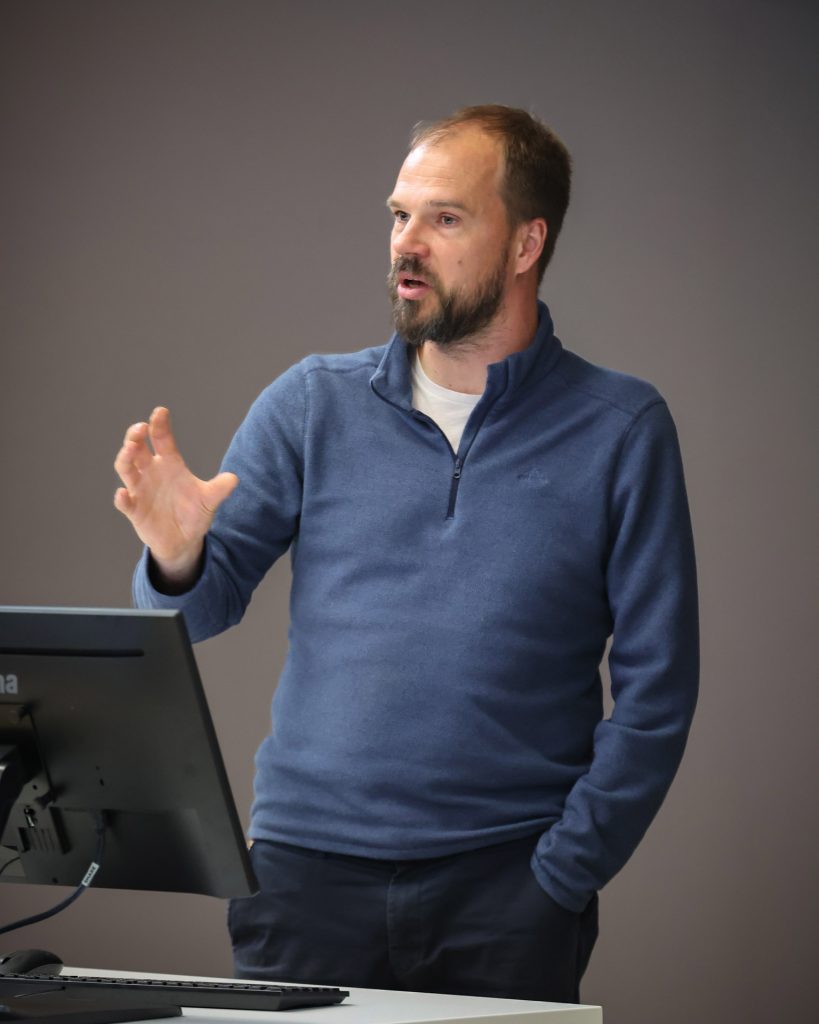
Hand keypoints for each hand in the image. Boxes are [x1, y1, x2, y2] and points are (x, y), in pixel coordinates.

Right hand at [114, 407, 237, 585]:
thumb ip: (219, 489)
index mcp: (170, 464)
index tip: (160, 411)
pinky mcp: (135, 510)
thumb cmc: (194, 513)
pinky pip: (125, 502)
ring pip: (126, 468)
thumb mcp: (209, 500)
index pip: (162, 440)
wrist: (184, 540)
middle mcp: (151, 472)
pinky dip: (122, 498)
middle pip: (138, 448)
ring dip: (126, 458)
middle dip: (136, 436)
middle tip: (140, 428)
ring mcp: (140, 490)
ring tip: (130, 448)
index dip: (160, 425)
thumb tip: (234, 479)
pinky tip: (123, 493)